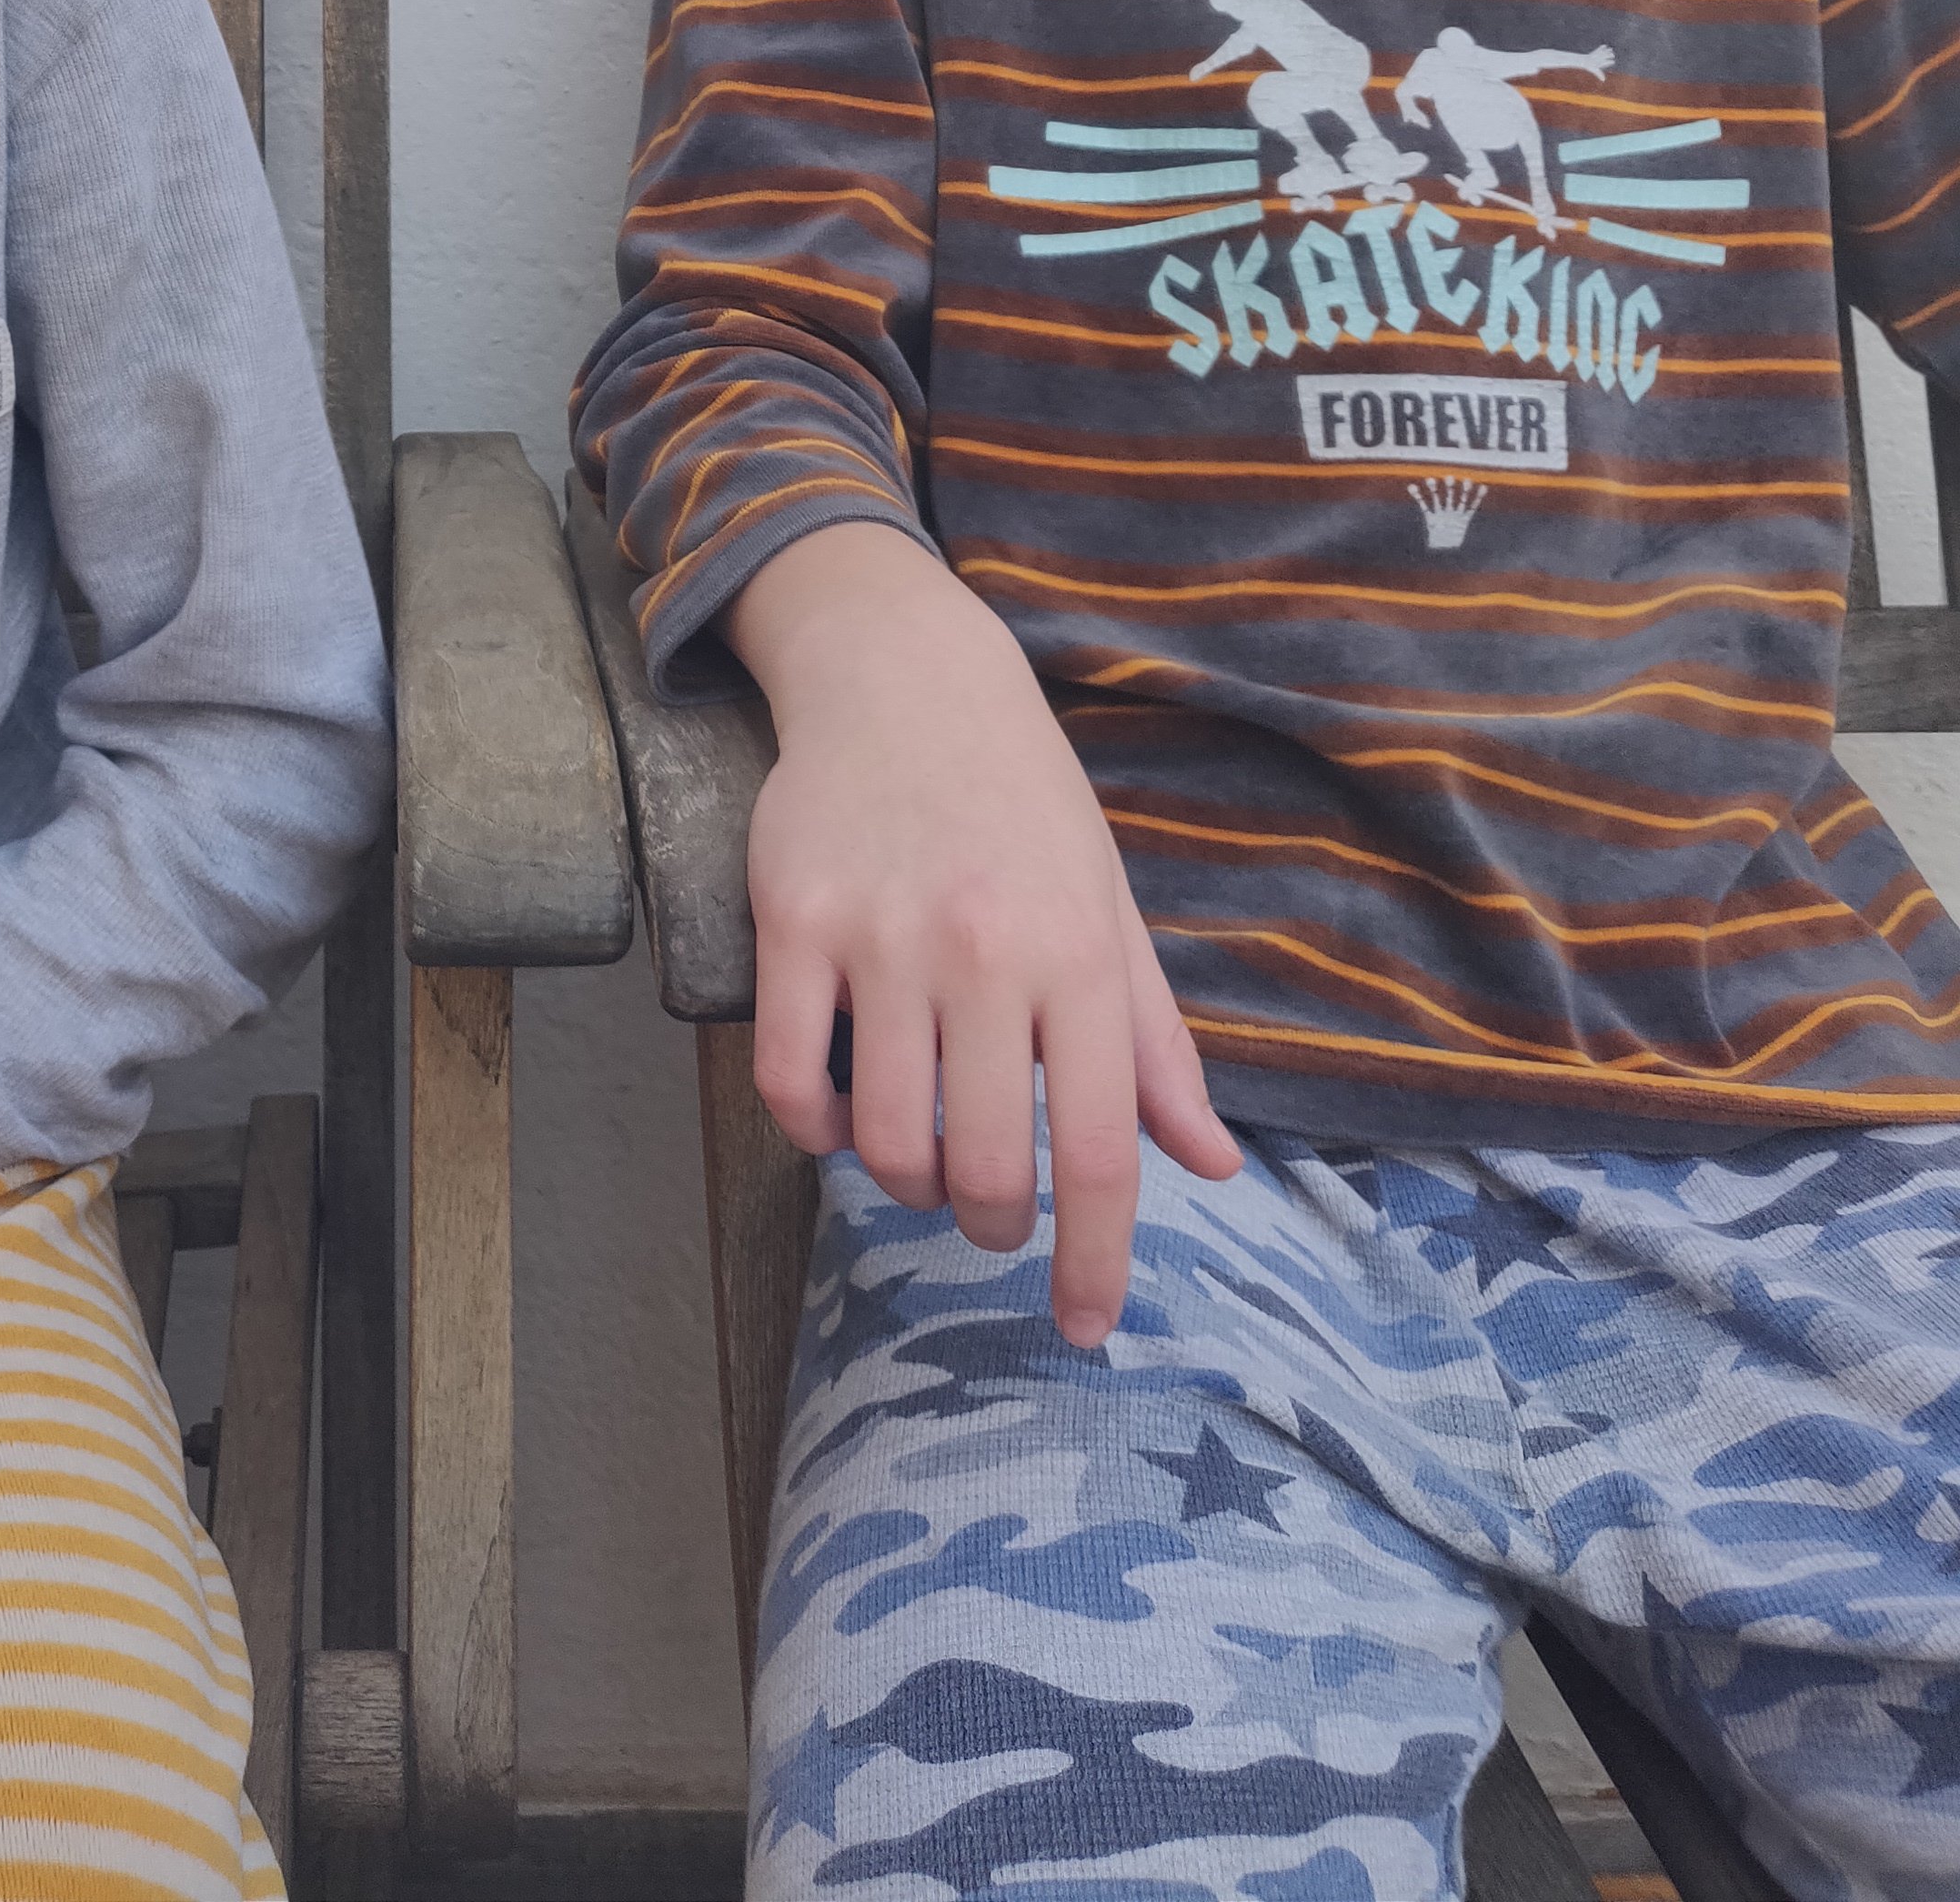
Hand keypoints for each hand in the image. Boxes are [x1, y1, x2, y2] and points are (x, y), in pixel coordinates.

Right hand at [723, 524, 1238, 1346]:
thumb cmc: (1023, 804)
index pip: (1099, 1151)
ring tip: (917, 1156)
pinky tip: (840, 1112)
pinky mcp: (793, 920)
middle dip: (988, 1224)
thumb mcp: (1110, 910)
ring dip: (903, 1182)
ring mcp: (882, 936)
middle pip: (984, 1167)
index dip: (1094, 1261)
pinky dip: (814, 1130)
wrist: (905, 675)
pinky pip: (791, 1081)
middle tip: (987, 1212)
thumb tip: (1210, 1168)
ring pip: (885, 1139)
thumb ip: (1153, 1046)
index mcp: (1079, 955)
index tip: (1085, 1327)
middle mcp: (985, 951)